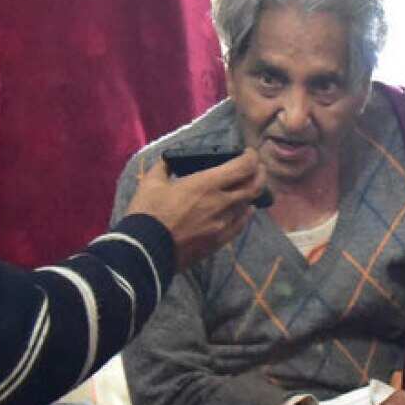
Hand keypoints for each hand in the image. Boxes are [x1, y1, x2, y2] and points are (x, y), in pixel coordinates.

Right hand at [124, 151, 266, 269]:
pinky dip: (246, 213)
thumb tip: (169, 159)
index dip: (251, 157)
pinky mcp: (219, 242)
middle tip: (255, 167)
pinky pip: (241, 225)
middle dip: (259, 173)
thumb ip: (164, 166)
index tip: (248, 153)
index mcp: (206, 184)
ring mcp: (223, 224)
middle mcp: (221, 203)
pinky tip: (244, 209)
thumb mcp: (151, 182)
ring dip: (251, 193)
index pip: (243, 167)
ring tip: (246, 187)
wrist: (145, 251)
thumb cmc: (148, 213)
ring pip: (248, 205)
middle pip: (254, 186)